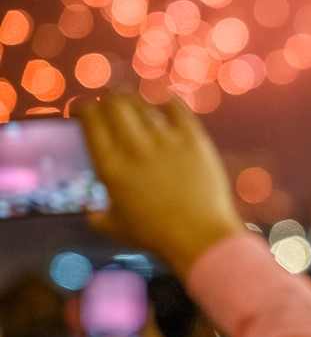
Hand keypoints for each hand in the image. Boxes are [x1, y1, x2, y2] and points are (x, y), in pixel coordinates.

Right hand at [75, 94, 242, 277]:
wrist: (200, 237)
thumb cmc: (156, 236)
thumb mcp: (116, 229)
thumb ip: (98, 217)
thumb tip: (90, 214)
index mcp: (110, 166)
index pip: (90, 120)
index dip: (84, 108)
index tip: (84, 110)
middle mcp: (134, 147)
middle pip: (114, 103)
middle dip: (108, 99)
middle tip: (109, 103)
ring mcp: (166, 141)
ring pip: (143, 104)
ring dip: (134, 100)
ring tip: (133, 104)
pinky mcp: (194, 140)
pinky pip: (177, 109)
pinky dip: (168, 102)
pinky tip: (164, 103)